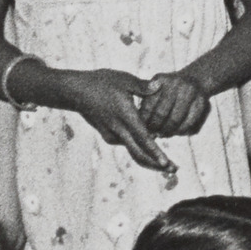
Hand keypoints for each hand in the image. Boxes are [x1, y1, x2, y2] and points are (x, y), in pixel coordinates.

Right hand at [58, 71, 174, 174]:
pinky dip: (139, 148)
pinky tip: (150, 149)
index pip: (143, 139)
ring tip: (165, 164)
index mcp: (125, 117)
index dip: (155, 152)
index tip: (166, 163)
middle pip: (139, 153)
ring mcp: (112, 135)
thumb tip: (160, 84)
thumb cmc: (101, 83)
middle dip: (157, 164)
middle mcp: (119, 130)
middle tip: (174, 170)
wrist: (76, 92)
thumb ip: (143, 86)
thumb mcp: (124, 80)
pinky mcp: (108, 136)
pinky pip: (127, 144)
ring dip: (149, 158)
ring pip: (133, 151)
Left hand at [137, 72, 211, 136]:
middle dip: (155, 127)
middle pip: (161, 114)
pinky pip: (189, 123)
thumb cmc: (168, 90)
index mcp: (161, 79)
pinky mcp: (202, 102)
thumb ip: (147, 105)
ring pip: (175, 120)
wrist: (195, 79)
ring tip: (162, 134)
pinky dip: (180, 131)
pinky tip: (175, 132)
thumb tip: (141, 127)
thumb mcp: (155, 89)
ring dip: (167, 131)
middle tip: (152, 134)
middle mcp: (177, 83)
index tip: (141, 128)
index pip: (148, 105)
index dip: (144, 120)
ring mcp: (191, 92)